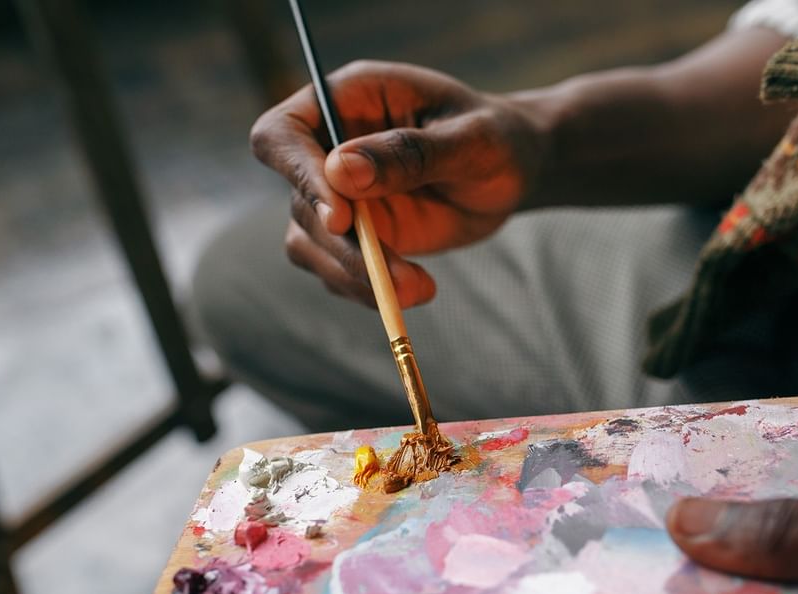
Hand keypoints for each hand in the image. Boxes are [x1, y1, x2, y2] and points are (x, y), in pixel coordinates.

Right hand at [250, 61, 543, 307]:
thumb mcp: (471, 139)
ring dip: (354, 276)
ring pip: (310, 245)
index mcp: (347, 99)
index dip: (298, 174)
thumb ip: (409, 153)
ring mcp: (338, 195)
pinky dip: (368, 289)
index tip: (341, 218)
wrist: (514, 171)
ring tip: (418, 291)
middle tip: (394, 280)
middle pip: (299, 202)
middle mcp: (329, 146)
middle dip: (344, 247)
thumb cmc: (497, 137)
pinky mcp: (354, 236)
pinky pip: (337, 271)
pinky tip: (416, 289)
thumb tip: (340, 171)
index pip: (283, 134)